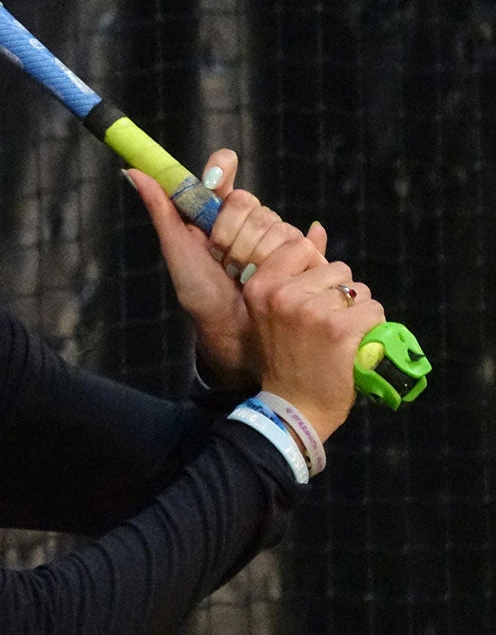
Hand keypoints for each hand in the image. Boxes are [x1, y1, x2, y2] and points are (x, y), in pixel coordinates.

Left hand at [124, 149, 326, 389]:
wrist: (229, 329)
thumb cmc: (199, 292)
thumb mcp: (177, 250)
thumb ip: (162, 211)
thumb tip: (133, 171)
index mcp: (215, 211)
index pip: (222, 172)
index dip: (221, 168)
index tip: (216, 176)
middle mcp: (246, 218)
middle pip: (247, 201)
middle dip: (230, 233)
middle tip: (221, 259)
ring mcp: (275, 234)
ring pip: (274, 223)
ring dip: (254, 254)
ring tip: (243, 274)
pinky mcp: (301, 253)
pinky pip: (303, 241)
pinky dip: (289, 257)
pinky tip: (283, 267)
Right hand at [241, 237, 384, 440]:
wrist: (292, 406)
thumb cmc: (285, 357)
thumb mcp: (274, 310)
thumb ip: (292, 269)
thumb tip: (317, 228)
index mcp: (261, 286)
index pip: (299, 248)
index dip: (314, 270)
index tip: (310, 295)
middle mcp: (283, 294)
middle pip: (336, 270)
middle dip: (339, 294)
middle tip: (325, 324)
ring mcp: (312, 311)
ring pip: (358, 291)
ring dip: (358, 311)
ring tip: (340, 335)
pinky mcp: (340, 329)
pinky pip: (373, 310)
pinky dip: (373, 327)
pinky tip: (356, 344)